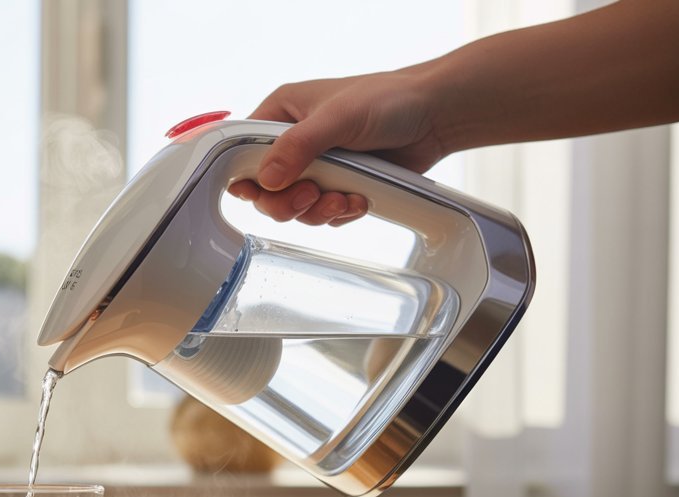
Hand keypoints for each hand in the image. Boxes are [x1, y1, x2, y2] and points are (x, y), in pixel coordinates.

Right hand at [228, 71, 446, 226]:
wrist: (435, 116)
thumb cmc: (388, 100)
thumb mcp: (338, 118)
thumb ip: (298, 147)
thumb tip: (266, 179)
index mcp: (281, 114)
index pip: (243, 152)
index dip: (248, 176)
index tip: (264, 191)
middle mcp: (293, 142)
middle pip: (266, 189)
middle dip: (289, 201)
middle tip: (312, 197)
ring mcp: (316, 166)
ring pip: (295, 207)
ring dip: (318, 211)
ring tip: (345, 199)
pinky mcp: (338, 185)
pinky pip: (322, 213)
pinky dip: (339, 213)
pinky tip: (359, 200)